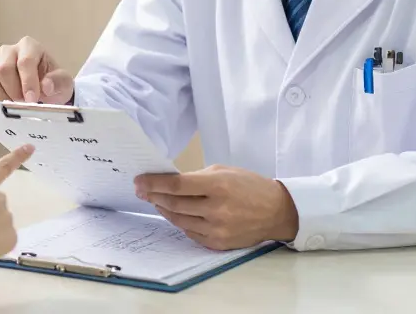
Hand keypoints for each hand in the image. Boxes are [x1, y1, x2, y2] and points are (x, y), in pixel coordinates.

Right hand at [0, 36, 73, 103]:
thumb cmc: (53, 84)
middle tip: (24, 104)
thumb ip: (58, 82)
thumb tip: (46, 85)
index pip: (25, 61)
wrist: (45, 93)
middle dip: (14, 90)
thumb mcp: (64, 83)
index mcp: (29, 46)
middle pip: (3, 68)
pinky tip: (2, 106)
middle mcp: (9, 51)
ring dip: (1, 96)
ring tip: (14, 105)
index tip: (33, 99)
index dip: (28, 82)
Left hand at [135, 165, 299, 249]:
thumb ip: (197, 177)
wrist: (276, 211)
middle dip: (154, 196)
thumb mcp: (224, 171)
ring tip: (157, 201)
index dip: (154, 183)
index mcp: (218, 185)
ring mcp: (217, 229)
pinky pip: (190, 233)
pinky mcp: (218, 243)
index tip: (139, 181)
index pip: (176, 185)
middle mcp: (216, 209)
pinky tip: (175, 214)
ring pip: (179, 220)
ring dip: (164, 209)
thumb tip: (169, 182)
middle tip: (143, 191)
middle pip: (174, 204)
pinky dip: (180, 222)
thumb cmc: (249, 186)